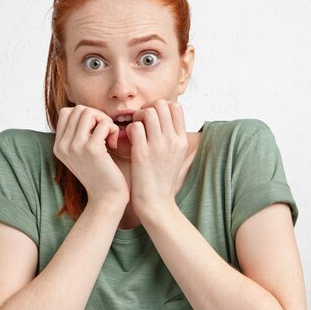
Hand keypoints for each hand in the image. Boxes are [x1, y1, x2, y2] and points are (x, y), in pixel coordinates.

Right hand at [54, 105, 128, 206]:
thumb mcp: (82, 153)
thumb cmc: (100, 173)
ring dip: (104, 121)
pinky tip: (113, 144)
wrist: (106, 198)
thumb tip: (86, 111)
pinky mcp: (91, 149)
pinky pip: (104, 123)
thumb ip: (78, 134)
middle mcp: (63, 145)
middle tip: (105, 133)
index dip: (85, 115)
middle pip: (79, 109)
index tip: (95, 131)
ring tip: (108, 137)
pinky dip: (113, 130)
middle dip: (96, 116)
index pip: (67, 112)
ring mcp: (75, 147)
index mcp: (58, 146)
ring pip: (89, 112)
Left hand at [125, 99, 187, 219]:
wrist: (157, 204)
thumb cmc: (162, 180)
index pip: (176, 106)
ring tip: (135, 131)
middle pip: (161, 105)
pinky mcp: (142, 154)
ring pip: (148, 112)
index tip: (153, 118)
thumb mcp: (177, 157)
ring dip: (137, 117)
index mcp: (182, 140)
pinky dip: (129, 129)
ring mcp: (158, 147)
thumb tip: (166, 121)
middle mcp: (173, 141)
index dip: (161, 107)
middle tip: (141, 123)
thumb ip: (173, 138)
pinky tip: (129, 140)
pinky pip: (135, 127)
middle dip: (148, 108)